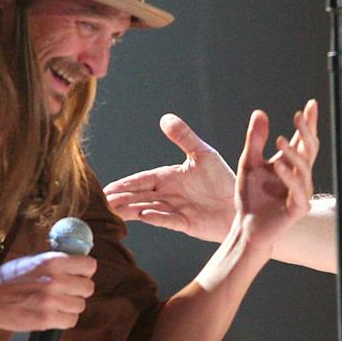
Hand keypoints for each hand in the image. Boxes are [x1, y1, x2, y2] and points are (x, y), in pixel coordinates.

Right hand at [0, 250, 95, 331]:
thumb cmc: (9, 278)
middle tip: (66, 293)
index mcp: (53, 261)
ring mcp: (51, 301)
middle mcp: (55, 280)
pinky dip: (64, 320)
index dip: (84, 272)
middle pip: (88, 288)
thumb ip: (57, 263)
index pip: (90, 266)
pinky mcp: (46, 319)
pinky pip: (71, 321)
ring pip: (80, 306)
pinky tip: (53, 315)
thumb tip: (79, 266)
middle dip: (79, 291)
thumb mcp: (34, 260)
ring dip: (70, 307)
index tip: (77, 276)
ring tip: (55, 304)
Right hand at [103, 113, 242, 241]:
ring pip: (147, 209)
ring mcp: (175, 210)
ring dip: (132, 209)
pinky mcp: (186, 223)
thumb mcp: (203, 153)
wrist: (240, 204)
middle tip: (101, 203)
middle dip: (120, 199)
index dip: (124, 184)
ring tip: (114, 212)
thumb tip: (165, 117)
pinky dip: (156, 218)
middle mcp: (168, 194)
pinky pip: (168, 220)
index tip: (106, 189)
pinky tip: (144, 216)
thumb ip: (184, 137)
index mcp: (168, 177)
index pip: (141, 180)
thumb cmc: (223, 179)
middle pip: (139, 196)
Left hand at [235, 99, 316, 249]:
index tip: (311, 104)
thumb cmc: (250, 197)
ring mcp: (301, 192)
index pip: (303, 140)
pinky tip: (278, 165)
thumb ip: (255, 140)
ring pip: (304, 167)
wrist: (247, 227)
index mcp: (291, 165)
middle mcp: (300, 177)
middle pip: (310, 149)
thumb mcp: (249, 162)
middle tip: (299, 115)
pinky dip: (288, 176)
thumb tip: (260, 112)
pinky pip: (297, 189)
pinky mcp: (298, 208)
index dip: (309, 123)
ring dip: (293, 153)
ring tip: (280, 139)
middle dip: (307, 131)